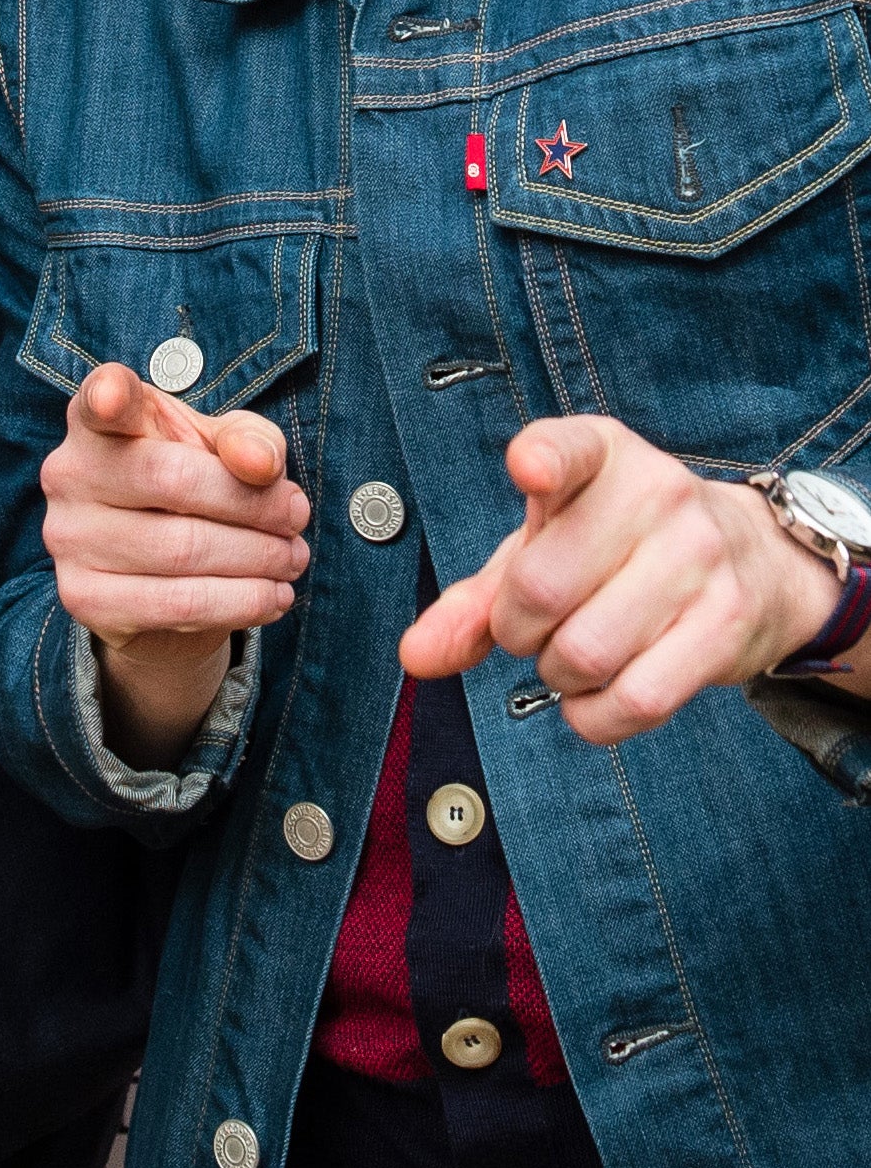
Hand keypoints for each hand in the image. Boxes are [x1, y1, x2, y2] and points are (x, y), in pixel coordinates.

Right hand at [41, 361, 310, 765]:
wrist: (154, 574)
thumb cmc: (191, 486)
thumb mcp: (224, 447)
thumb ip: (249, 440)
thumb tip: (260, 464)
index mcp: (97, 419)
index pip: (100, 399)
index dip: (107, 395)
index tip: (117, 396)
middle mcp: (68, 472)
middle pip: (172, 479)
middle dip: (253, 502)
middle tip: (298, 516)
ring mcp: (69, 538)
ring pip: (184, 550)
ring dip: (258, 558)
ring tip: (293, 558)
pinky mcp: (85, 598)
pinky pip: (179, 604)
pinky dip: (242, 602)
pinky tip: (273, 596)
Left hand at [399, 414, 862, 743]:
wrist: (751, 561)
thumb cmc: (619, 548)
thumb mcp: (544, 548)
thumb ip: (473, 600)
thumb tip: (415, 656)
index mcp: (601, 454)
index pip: (568, 449)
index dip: (544, 460)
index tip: (527, 468)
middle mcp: (656, 494)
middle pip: (541, 589)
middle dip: (516, 630)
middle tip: (532, 627)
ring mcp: (700, 557)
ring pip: (586, 653)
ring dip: (557, 676)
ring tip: (570, 657)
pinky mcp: (728, 624)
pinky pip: (638, 699)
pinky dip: (595, 717)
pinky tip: (594, 698)